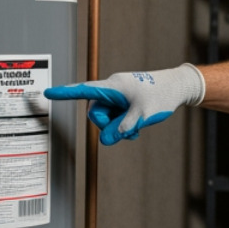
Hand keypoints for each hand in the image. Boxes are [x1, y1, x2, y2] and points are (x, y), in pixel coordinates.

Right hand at [45, 64, 204, 144]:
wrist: (179, 87)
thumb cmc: (162, 95)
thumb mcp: (141, 116)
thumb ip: (122, 129)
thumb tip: (106, 140)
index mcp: (113, 87)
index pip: (84, 90)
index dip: (65, 93)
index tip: (48, 93)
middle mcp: (113, 89)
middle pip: (96, 113)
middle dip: (108, 125)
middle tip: (128, 129)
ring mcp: (119, 96)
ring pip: (107, 118)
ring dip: (118, 127)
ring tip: (137, 128)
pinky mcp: (125, 101)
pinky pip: (116, 117)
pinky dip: (123, 125)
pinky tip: (136, 129)